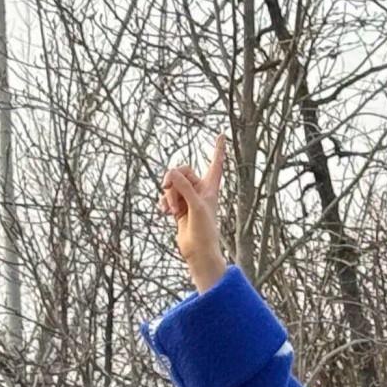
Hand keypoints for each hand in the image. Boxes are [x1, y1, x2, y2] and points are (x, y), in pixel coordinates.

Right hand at [160, 135, 228, 289]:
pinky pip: (166, 196)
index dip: (218, 149)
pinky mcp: (178, 207)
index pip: (216, 164)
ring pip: (172, 185)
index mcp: (211, 187)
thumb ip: (184, 187)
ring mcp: (188, 198)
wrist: (198, 251)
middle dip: (173, 180)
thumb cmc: (204, 230)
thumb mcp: (196, 206)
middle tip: (168, 188)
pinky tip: (165, 212)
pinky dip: (164, 202)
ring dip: (169, 196)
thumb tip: (172, 173)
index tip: (222, 135)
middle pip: (182, 170)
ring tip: (174, 211)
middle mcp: (200, 190)